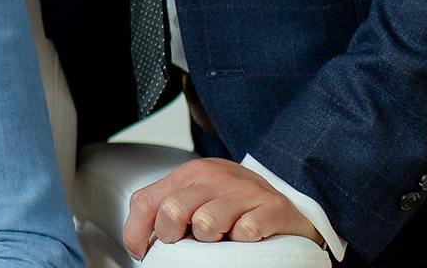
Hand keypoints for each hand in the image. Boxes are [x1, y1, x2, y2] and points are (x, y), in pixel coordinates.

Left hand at [122, 158, 323, 258]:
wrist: (289, 207)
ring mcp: (244, 190)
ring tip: (223, 238)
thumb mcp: (198, 200)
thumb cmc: (237, 207)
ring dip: (211, 240)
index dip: (137, 233)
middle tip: (192, 243)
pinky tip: (248, 238)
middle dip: (174, 237)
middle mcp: (215, 177)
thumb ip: (166, 209)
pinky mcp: (273, 207)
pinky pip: (246, 231)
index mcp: (191, 174)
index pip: (145, 201)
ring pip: (206, 223)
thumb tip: (139, 241)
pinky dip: (244, 242)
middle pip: (172, 211)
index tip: (145, 251)